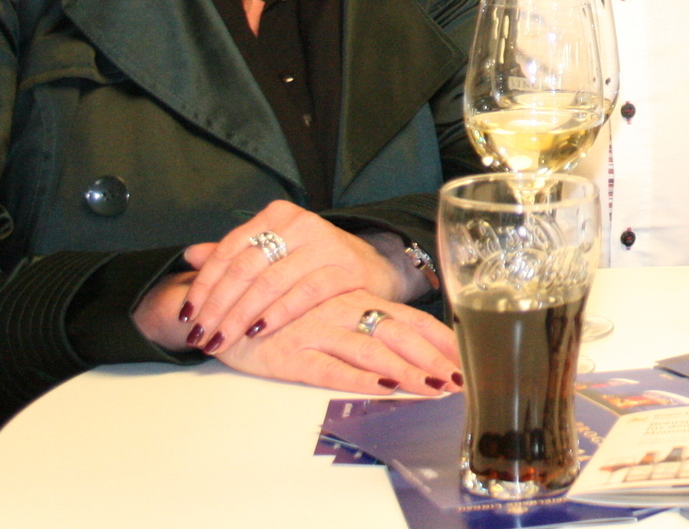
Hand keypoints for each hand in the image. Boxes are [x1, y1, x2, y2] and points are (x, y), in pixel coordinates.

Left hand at [178, 201, 414, 353]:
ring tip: (220, 341)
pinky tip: (257, 332)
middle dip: (217, 307)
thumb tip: (189, 255)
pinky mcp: (346, 269)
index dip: (204, 285)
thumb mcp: (275, 252)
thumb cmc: (314, 263)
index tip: (186, 314)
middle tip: (199, 335)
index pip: (229, 250)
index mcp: (278, 215)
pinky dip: (277, 314)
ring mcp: (325, 245)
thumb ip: (234, 255)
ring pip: (269, 284)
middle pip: (245, 269)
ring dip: (239, 317)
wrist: (374, 267)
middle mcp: (300, 223)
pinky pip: (304, 294)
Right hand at [210, 290, 460, 395]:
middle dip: (433, 358)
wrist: (219, 304)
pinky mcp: (289, 355)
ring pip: (370, 351)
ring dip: (406, 371)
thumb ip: (367, 322)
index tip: (469, 356)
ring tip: (434, 389)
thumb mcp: (330, 310)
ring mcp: (316, 331)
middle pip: (398, 334)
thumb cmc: (283, 311)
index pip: (409, 317)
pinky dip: (358, 379)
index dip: (440, 337)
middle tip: (462, 380)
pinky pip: (330, 368)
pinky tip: (383, 388)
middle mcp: (341, 311)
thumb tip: (414, 346)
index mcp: (356, 299)